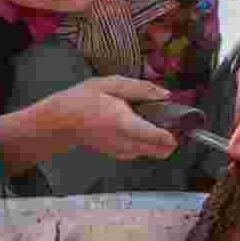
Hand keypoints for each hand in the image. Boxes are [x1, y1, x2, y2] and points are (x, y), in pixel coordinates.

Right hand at [46, 76, 178, 160]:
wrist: (60, 122)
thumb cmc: (83, 100)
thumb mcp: (111, 84)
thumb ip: (140, 89)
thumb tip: (165, 94)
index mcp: (123, 122)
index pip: (156, 137)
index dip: (174, 132)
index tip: (179, 121)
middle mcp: (124, 142)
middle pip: (162, 151)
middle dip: (171, 136)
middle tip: (167, 117)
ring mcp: (121, 152)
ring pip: (154, 153)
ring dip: (160, 140)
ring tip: (150, 119)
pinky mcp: (119, 156)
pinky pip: (142, 152)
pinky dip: (147, 142)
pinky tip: (137, 126)